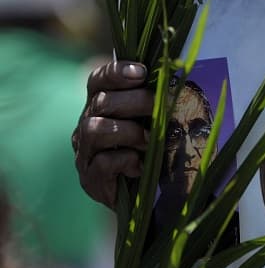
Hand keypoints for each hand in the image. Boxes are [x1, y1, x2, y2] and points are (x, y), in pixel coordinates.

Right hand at [72, 61, 151, 207]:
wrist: (146, 195)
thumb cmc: (153, 150)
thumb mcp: (156, 121)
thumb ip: (157, 102)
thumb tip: (177, 83)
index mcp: (102, 105)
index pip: (98, 80)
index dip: (116, 72)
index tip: (142, 73)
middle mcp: (87, 125)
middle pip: (101, 102)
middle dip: (135, 102)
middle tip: (159, 108)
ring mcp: (85, 152)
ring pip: (95, 129)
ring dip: (129, 132)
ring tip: (150, 141)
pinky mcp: (90, 178)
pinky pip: (102, 162)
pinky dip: (126, 160)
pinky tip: (140, 165)